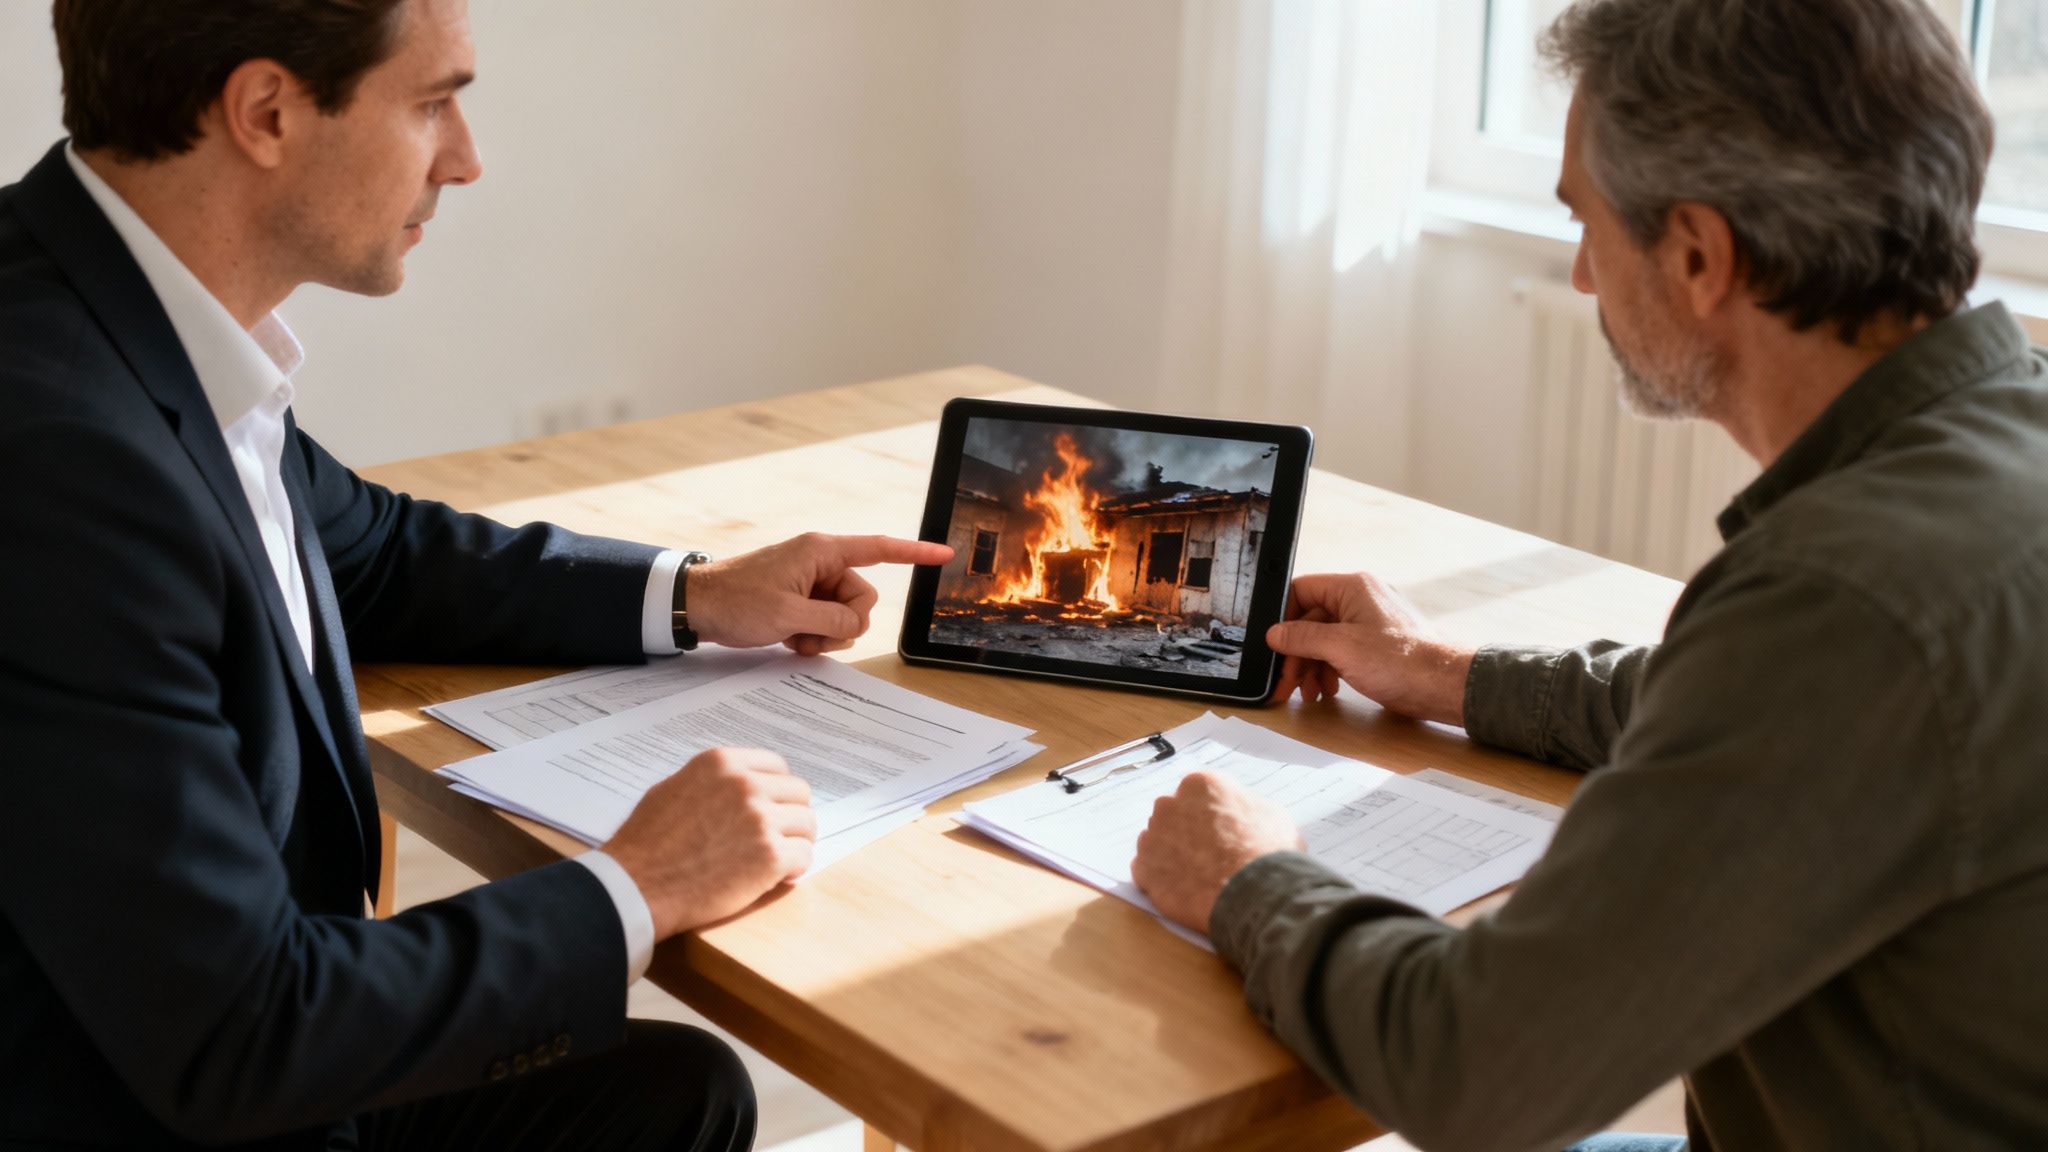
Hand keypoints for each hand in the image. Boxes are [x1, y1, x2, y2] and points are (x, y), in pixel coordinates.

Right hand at [603, 748, 815, 938]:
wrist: (636, 886)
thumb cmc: (646, 844)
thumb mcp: (673, 789)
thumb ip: (712, 782)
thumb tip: (736, 785)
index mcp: (721, 763)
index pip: (776, 765)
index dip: (777, 790)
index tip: (772, 807)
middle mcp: (745, 784)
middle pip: (798, 792)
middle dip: (790, 815)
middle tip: (777, 836)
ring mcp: (760, 819)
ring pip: (807, 824)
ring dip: (795, 842)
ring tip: (777, 859)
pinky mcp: (770, 856)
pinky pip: (804, 856)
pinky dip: (794, 869)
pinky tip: (775, 877)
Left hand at [688, 533, 952, 655]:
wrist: (695, 605)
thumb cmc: (736, 601)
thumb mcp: (789, 615)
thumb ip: (832, 621)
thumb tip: (855, 627)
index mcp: (822, 552)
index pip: (879, 549)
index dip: (914, 553)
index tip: (943, 554)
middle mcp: (820, 563)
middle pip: (862, 598)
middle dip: (843, 624)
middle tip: (809, 634)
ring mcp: (810, 583)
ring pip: (845, 616)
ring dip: (825, 635)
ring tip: (793, 637)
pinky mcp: (800, 600)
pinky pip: (826, 623)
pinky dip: (813, 637)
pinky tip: (789, 639)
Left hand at [1133, 771, 1304, 935]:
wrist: (1256, 894)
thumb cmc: (1269, 852)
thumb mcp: (1270, 814)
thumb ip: (1244, 807)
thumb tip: (1240, 814)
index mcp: (1200, 784)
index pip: (1197, 793)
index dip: (1210, 815)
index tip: (1220, 830)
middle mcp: (1169, 804)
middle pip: (1172, 814)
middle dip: (1185, 832)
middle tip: (1208, 854)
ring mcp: (1152, 837)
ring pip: (1156, 842)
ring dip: (1171, 855)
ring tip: (1196, 876)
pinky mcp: (1143, 870)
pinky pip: (1145, 870)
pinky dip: (1160, 880)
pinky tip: (1183, 890)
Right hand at [1265, 572, 1474, 722]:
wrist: (1443, 686)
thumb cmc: (1402, 661)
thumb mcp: (1341, 648)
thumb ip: (1302, 638)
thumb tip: (1274, 634)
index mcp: (1352, 588)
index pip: (1302, 591)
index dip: (1283, 618)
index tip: (1273, 645)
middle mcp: (1360, 600)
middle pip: (1310, 621)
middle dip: (1296, 654)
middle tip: (1284, 682)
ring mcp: (1369, 623)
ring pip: (1325, 640)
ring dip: (1311, 667)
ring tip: (1307, 693)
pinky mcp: (1376, 646)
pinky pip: (1341, 653)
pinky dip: (1329, 671)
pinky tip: (1326, 690)